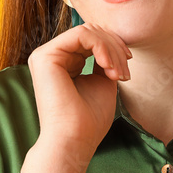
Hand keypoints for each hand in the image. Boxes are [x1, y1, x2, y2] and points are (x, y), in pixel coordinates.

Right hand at [19, 22, 130, 172]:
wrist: (75, 140)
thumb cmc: (90, 119)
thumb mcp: (103, 81)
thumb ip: (105, 61)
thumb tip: (112, 44)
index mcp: (64, 63)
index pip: (92, 41)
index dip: (114, 49)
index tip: (127, 70)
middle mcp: (52, 57)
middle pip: (91, 33)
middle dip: (115, 49)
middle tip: (125, 73)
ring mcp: (45, 55)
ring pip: (88, 32)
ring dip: (111, 50)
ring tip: (118, 74)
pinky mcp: (45, 56)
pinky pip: (81, 34)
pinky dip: (101, 46)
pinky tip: (107, 66)